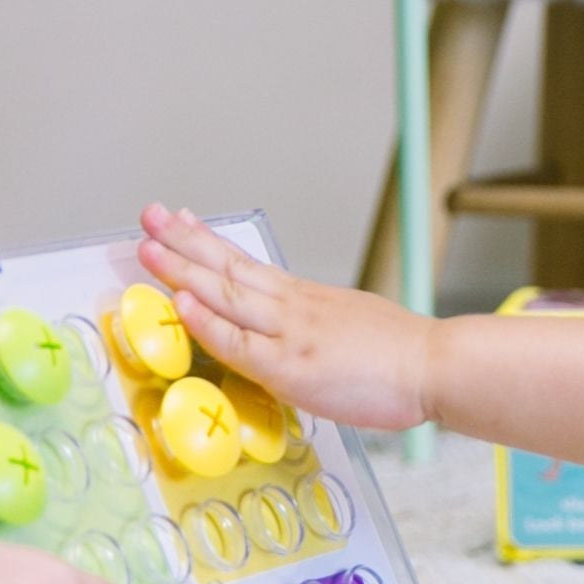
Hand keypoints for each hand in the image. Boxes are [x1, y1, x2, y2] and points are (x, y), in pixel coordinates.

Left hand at [136, 203, 431, 430]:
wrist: (436, 366)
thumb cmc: (405, 358)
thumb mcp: (355, 326)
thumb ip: (320, 330)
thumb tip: (302, 339)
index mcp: (309, 300)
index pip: (249, 265)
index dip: (210, 243)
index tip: (182, 222)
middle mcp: (294, 308)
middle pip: (228, 268)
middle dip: (182, 242)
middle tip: (148, 217)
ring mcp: (290, 334)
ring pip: (226, 294)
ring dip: (182, 269)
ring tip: (147, 247)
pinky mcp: (290, 367)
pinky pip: (238, 341)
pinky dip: (207, 320)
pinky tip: (182, 302)